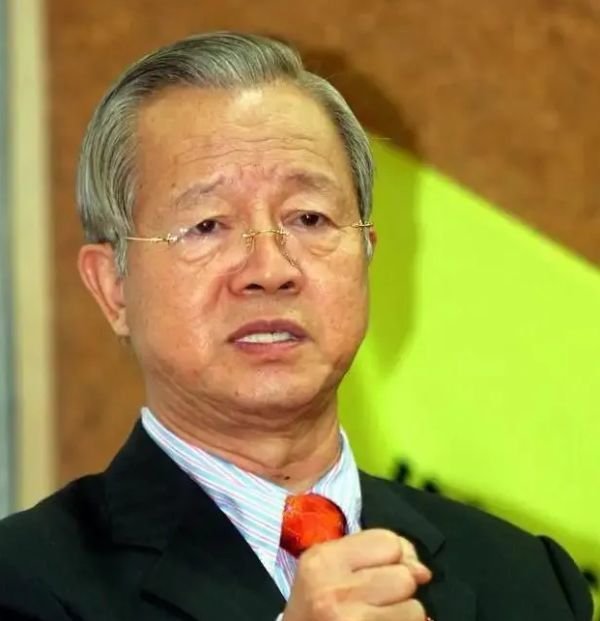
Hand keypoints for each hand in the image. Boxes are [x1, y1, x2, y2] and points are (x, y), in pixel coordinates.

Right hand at [282, 529, 431, 620]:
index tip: (381, 571)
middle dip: (399, 588)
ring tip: (379, 617)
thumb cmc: (316, 607)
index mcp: (324, 558)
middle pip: (405, 575)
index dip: (393, 556)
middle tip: (377, 600)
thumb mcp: (330, 570)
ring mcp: (351, 620)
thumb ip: (373, 555)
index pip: (388, 541)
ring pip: (415, 609)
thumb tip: (423, 571)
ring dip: (404, 614)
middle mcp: (335, 588)